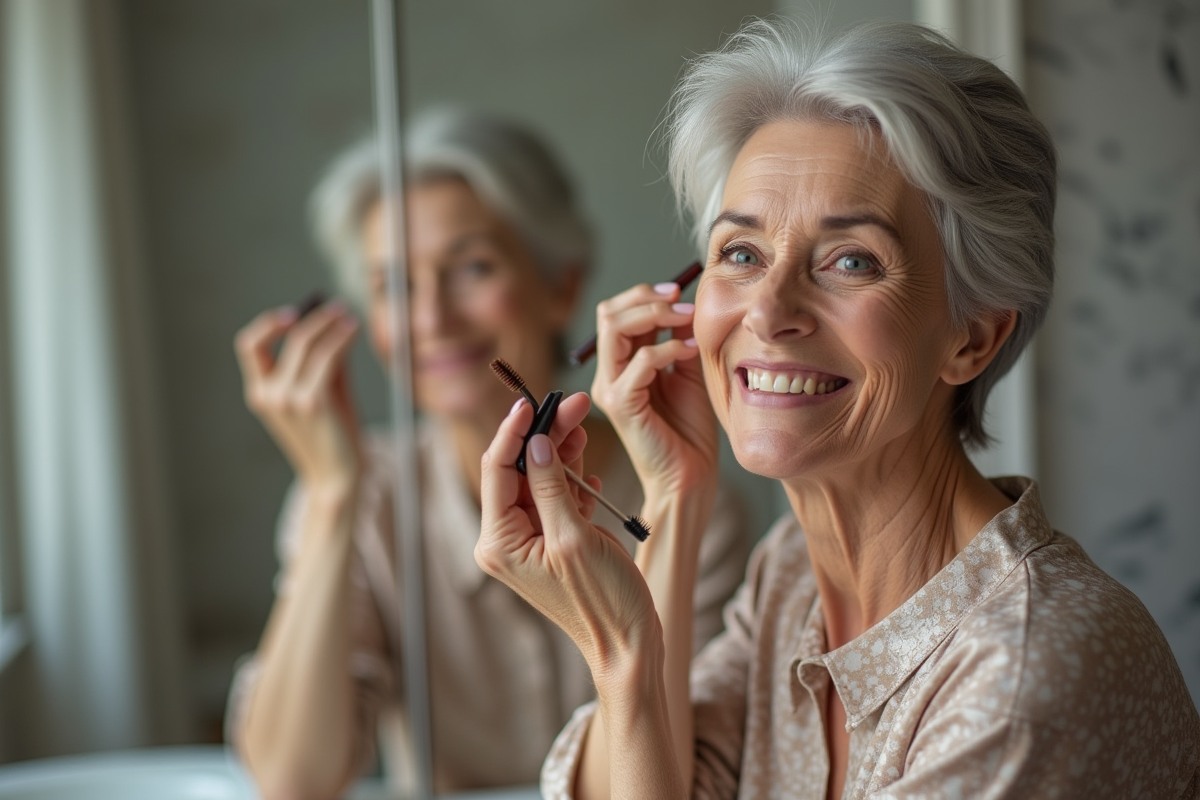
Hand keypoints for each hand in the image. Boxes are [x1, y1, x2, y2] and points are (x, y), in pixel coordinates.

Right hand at [234, 301, 361, 496]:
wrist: (337, 478)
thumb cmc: (332, 437)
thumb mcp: (321, 395)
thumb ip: (322, 363)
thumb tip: (333, 324)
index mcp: (260, 394)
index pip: (249, 346)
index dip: (268, 323)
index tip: (293, 313)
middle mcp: (269, 395)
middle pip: (289, 339)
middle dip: (316, 317)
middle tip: (337, 307)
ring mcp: (289, 399)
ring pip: (309, 344)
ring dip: (332, 324)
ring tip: (350, 316)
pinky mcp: (313, 403)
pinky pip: (328, 357)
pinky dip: (341, 337)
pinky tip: (353, 330)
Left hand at [476, 393, 661, 676]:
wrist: (628, 644)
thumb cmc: (602, 601)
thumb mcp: (575, 537)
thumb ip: (551, 486)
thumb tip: (537, 442)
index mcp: (499, 542)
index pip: (496, 471)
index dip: (514, 432)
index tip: (533, 401)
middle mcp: (507, 541)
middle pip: (520, 470)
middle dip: (545, 435)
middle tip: (575, 404)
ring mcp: (531, 542)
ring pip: (541, 480)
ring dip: (562, 452)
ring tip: (584, 427)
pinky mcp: (555, 543)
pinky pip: (558, 499)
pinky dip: (573, 481)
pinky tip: (590, 474)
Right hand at [591, 282, 717, 499]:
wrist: (690, 476)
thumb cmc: (689, 431)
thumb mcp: (688, 373)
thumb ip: (681, 340)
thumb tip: (685, 303)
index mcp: (621, 365)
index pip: (618, 313)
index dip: (645, 295)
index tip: (679, 291)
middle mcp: (609, 374)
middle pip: (609, 313)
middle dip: (646, 298)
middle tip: (680, 300)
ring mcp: (611, 389)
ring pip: (614, 328)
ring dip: (654, 314)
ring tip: (685, 318)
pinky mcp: (622, 406)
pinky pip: (639, 361)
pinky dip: (667, 348)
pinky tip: (690, 351)